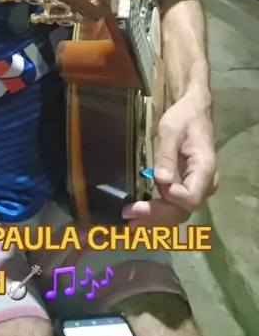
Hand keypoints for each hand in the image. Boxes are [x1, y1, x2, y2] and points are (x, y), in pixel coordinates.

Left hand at [122, 92, 218, 227]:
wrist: (194, 111)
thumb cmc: (183, 118)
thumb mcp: (171, 130)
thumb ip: (167, 155)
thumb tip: (160, 181)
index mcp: (205, 169)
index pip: (191, 197)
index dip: (171, 198)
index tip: (153, 186)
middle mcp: (205, 184)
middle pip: (183, 210)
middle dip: (156, 215)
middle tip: (129, 215)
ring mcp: (198, 188)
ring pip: (178, 212)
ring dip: (155, 220)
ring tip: (130, 224)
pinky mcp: (188, 188)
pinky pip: (175, 206)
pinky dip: (158, 214)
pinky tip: (141, 219)